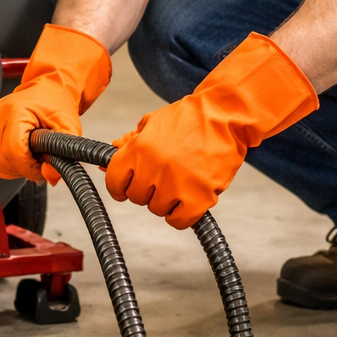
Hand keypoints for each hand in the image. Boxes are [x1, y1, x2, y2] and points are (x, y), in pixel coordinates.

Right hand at [0, 24, 110, 184]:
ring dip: (11, 168)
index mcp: (16, 111)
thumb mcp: (70, 127)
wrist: (46, 89)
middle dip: (22, 168)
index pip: (14, 151)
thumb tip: (50, 175)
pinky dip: (2, 164)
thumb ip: (65, 152)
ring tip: (28, 159)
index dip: (28, 166)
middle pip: (1, 158)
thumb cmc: (55, 104)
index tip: (41, 167)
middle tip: (38, 163)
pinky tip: (16, 158)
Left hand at [105, 33, 316, 227]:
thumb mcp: (154, 123)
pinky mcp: (199, 198)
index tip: (125, 188)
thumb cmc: (190, 117)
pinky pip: (179, 220)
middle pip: (136, 197)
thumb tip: (110, 151)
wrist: (226, 115)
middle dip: (146, 190)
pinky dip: (181, 215)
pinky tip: (187, 201)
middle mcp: (154, 169)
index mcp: (139, 149)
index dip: (119, 186)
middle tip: (162, 178)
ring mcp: (176, 185)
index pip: (114, 181)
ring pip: (157, 209)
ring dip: (166, 200)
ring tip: (180, 183)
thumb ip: (131, 140)